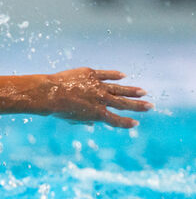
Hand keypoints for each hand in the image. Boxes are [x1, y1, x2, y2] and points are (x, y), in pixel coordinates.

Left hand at [37, 68, 151, 127]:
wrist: (48, 93)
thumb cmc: (57, 109)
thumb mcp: (71, 119)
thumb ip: (83, 122)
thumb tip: (92, 124)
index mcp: (96, 114)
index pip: (115, 120)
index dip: (126, 123)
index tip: (136, 123)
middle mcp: (101, 100)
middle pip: (123, 104)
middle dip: (137, 106)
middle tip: (150, 106)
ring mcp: (97, 86)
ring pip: (119, 89)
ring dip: (132, 91)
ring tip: (143, 92)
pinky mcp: (91, 74)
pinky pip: (106, 74)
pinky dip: (115, 75)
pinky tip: (123, 76)